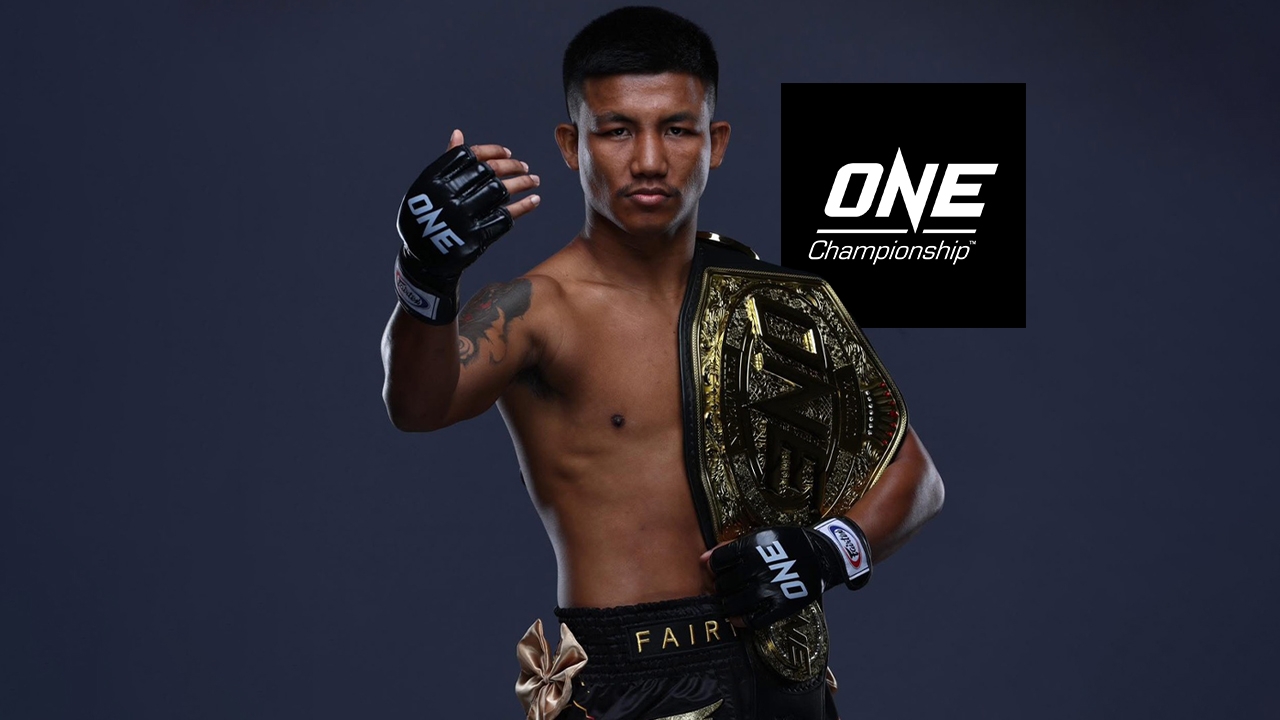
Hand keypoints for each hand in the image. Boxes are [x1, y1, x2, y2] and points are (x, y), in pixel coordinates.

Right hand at [393, 130, 540, 323]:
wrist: (422, 261)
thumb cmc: (425, 217)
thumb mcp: (426, 189)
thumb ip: (445, 163)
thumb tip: (459, 134)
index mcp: (433, 179)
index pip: (469, 155)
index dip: (492, 151)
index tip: (508, 153)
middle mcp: (447, 196)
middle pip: (488, 171)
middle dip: (512, 166)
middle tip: (525, 166)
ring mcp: (462, 217)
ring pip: (500, 191)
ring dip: (523, 183)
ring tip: (535, 180)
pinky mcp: (476, 237)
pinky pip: (506, 218)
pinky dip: (524, 207)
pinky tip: (535, 200)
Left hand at [701, 518, 871, 629]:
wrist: (820, 556)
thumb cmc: (786, 544)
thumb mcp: (759, 537)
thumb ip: (730, 548)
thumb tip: (703, 560)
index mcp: (751, 548)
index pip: (717, 563)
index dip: (715, 568)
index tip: (721, 570)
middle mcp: (757, 569)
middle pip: (723, 584)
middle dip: (722, 587)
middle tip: (728, 587)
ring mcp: (768, 589)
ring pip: (733, 604)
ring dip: (728, 604)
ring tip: (733, 600)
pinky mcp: (780, 607)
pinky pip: (752, 620)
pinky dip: (742, 621)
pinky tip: (740, 617)